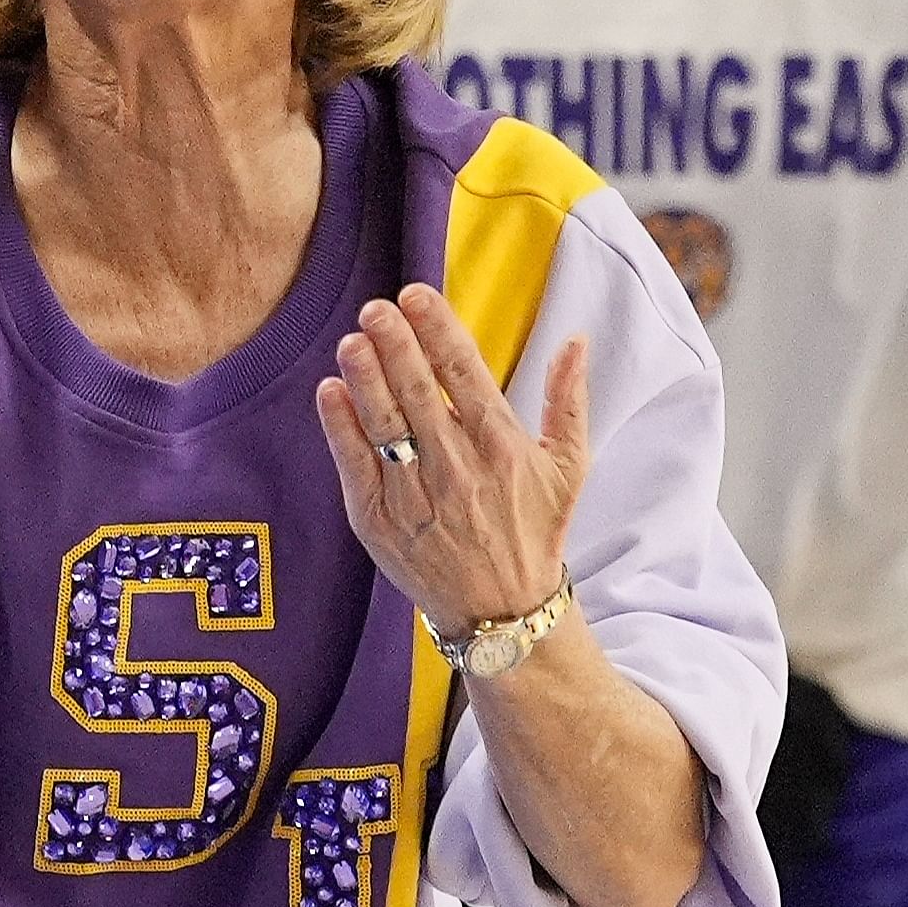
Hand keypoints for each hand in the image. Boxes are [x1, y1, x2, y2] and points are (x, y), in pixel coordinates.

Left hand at [315, 286, 585, 631]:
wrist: (503, 611)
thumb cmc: (534, 530)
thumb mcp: (568, 468)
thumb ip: (569, 401)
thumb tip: (577, 341)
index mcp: (502, 447)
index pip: (466, 374)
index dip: (438, 331)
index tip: (416, 295)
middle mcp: (458, 469)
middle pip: (419, 393)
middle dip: (395, 344)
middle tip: (374, 307)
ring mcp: (416, 497)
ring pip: (384, 425)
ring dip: (366, 378)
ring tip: (352, 340)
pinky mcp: (380, 523)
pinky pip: (355, 467)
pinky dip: (340, 428)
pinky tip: (330, 391)